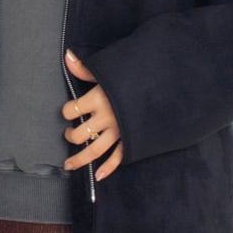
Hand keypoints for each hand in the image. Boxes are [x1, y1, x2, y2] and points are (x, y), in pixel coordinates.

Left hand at [62, 50, 124, 180]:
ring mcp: (119, 131)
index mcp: (99, 98)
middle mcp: (106, 117)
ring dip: (80, 159)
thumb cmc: (136, 72)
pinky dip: (109, 168)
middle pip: (80, 134)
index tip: (68, 110)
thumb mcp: (110, 67)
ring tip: (69, 164)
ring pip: (94, 150)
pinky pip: (119, 157)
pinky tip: (99, 176)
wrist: (165, 82)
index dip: (66, 111)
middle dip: (70, 136)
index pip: (72, 110)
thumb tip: (68, 57)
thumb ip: (87, 68)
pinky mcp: (131, 139)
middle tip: (68, 133)